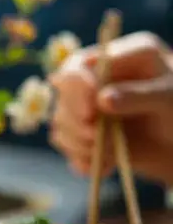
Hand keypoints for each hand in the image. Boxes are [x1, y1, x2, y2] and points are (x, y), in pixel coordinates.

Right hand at [49, 32, 172, 185]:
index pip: (78, 64)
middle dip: (76, 120)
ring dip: (81, 143)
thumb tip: (102, 100)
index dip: (77, 87)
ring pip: (61, 124)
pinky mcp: (80, 130)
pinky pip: (66, 146)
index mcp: (118, 58)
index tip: (90, 112)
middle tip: (97, 136)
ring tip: (111, 153)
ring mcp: (84, 105)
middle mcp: (95, 79)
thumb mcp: (169, 99)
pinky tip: (107, 164)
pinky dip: (82, 159)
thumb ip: (139, 96)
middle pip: (62, 95)